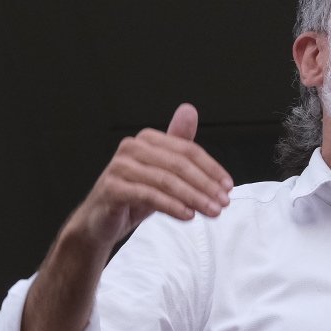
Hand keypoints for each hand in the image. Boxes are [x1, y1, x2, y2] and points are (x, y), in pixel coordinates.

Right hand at [64, 103, 232, 252]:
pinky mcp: (112, 187)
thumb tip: (189, 110)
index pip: (188, 150)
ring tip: (211, 211)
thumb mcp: (163, 171)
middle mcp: (131, 147)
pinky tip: (188, 215)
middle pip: (179, 164)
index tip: (228, 187)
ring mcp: (119, 167)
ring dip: (194, 198)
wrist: (101, 220)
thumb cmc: (135, 194)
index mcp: (147, 139)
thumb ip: (179, 146)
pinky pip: (149, 195)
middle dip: (206, 185)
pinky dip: (172, 206)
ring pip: (166, 181)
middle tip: (224, 202)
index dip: (211, 168)